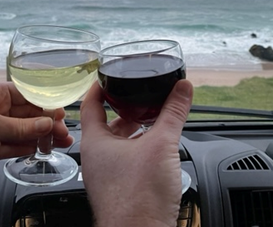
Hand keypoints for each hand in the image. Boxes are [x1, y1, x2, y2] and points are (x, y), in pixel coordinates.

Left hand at [0, 82, 72, 195]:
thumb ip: (20, 127)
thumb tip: (47, 124)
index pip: (26, 94)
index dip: (45, 102)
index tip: (62, 111)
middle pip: (28, 114)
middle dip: (47, 122)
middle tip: (64, 131)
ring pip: (24, 132)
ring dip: (42, 137)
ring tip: (60, 142)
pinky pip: (15, 146)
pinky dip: (29, 148)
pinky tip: (42, 149)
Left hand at [80, 80, 192, 226]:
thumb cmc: (138, 197)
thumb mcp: (161, 144)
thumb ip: (173, 113)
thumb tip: (182, 88)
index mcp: (95, 143)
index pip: (90, 104)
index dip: (101, 86)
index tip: (110, 75)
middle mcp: (97, 159)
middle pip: (107, 124)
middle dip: (126, 110)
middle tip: (142, 98)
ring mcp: (107, 176)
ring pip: (119, 144)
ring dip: (135, 130)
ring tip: (154, 121)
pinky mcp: (120, 189)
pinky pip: (127, 160)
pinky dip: (140, 149)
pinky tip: (157, 150)